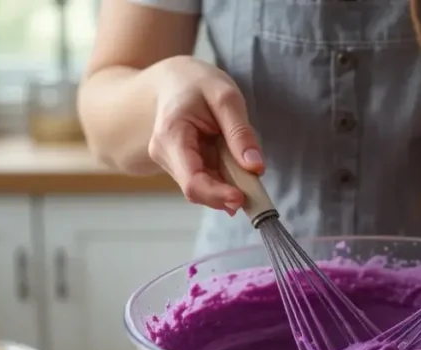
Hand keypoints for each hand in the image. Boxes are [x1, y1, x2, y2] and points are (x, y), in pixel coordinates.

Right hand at [148, 57, 263, 214]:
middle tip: (255, 187)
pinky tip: (233, 165)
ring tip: (244, 166)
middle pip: (198, 189)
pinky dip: (224, 180)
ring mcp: (171, 162)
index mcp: (171, 135)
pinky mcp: (180, 166)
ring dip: (227, 185)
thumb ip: (240, 133)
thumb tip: (255, 167)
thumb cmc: (198, 83)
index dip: (218, 195)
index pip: (192, 181)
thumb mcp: (226, 97)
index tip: (242, 199)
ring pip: (203, 188)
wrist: (173, 80)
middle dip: (227, 192)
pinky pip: (206, 180)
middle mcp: (164, 154)